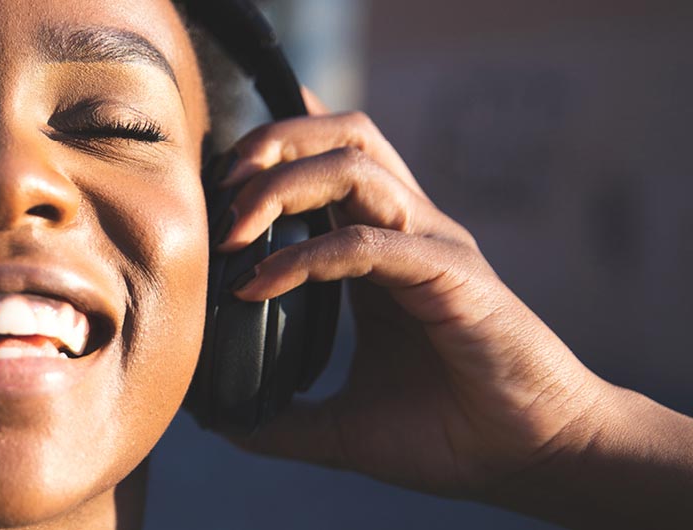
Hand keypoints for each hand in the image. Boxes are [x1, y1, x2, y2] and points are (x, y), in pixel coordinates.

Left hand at [219, 89, 615, 497]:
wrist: (534, 458)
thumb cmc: (452, 434)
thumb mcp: (345, 426)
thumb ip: (283, 419)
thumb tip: (218, 422)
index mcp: (385, 247)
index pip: (330, 160)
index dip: (271, 153)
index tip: (212, 186)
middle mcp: (411, 230)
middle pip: (343, 136)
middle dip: (274, 143)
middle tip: (219, 187)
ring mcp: (434, 246)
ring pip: (355, 166)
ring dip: (282, 185)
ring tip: (233, 230)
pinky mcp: (453, 277)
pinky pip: (367, 243)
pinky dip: (305, 255)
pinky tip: (259, 285)